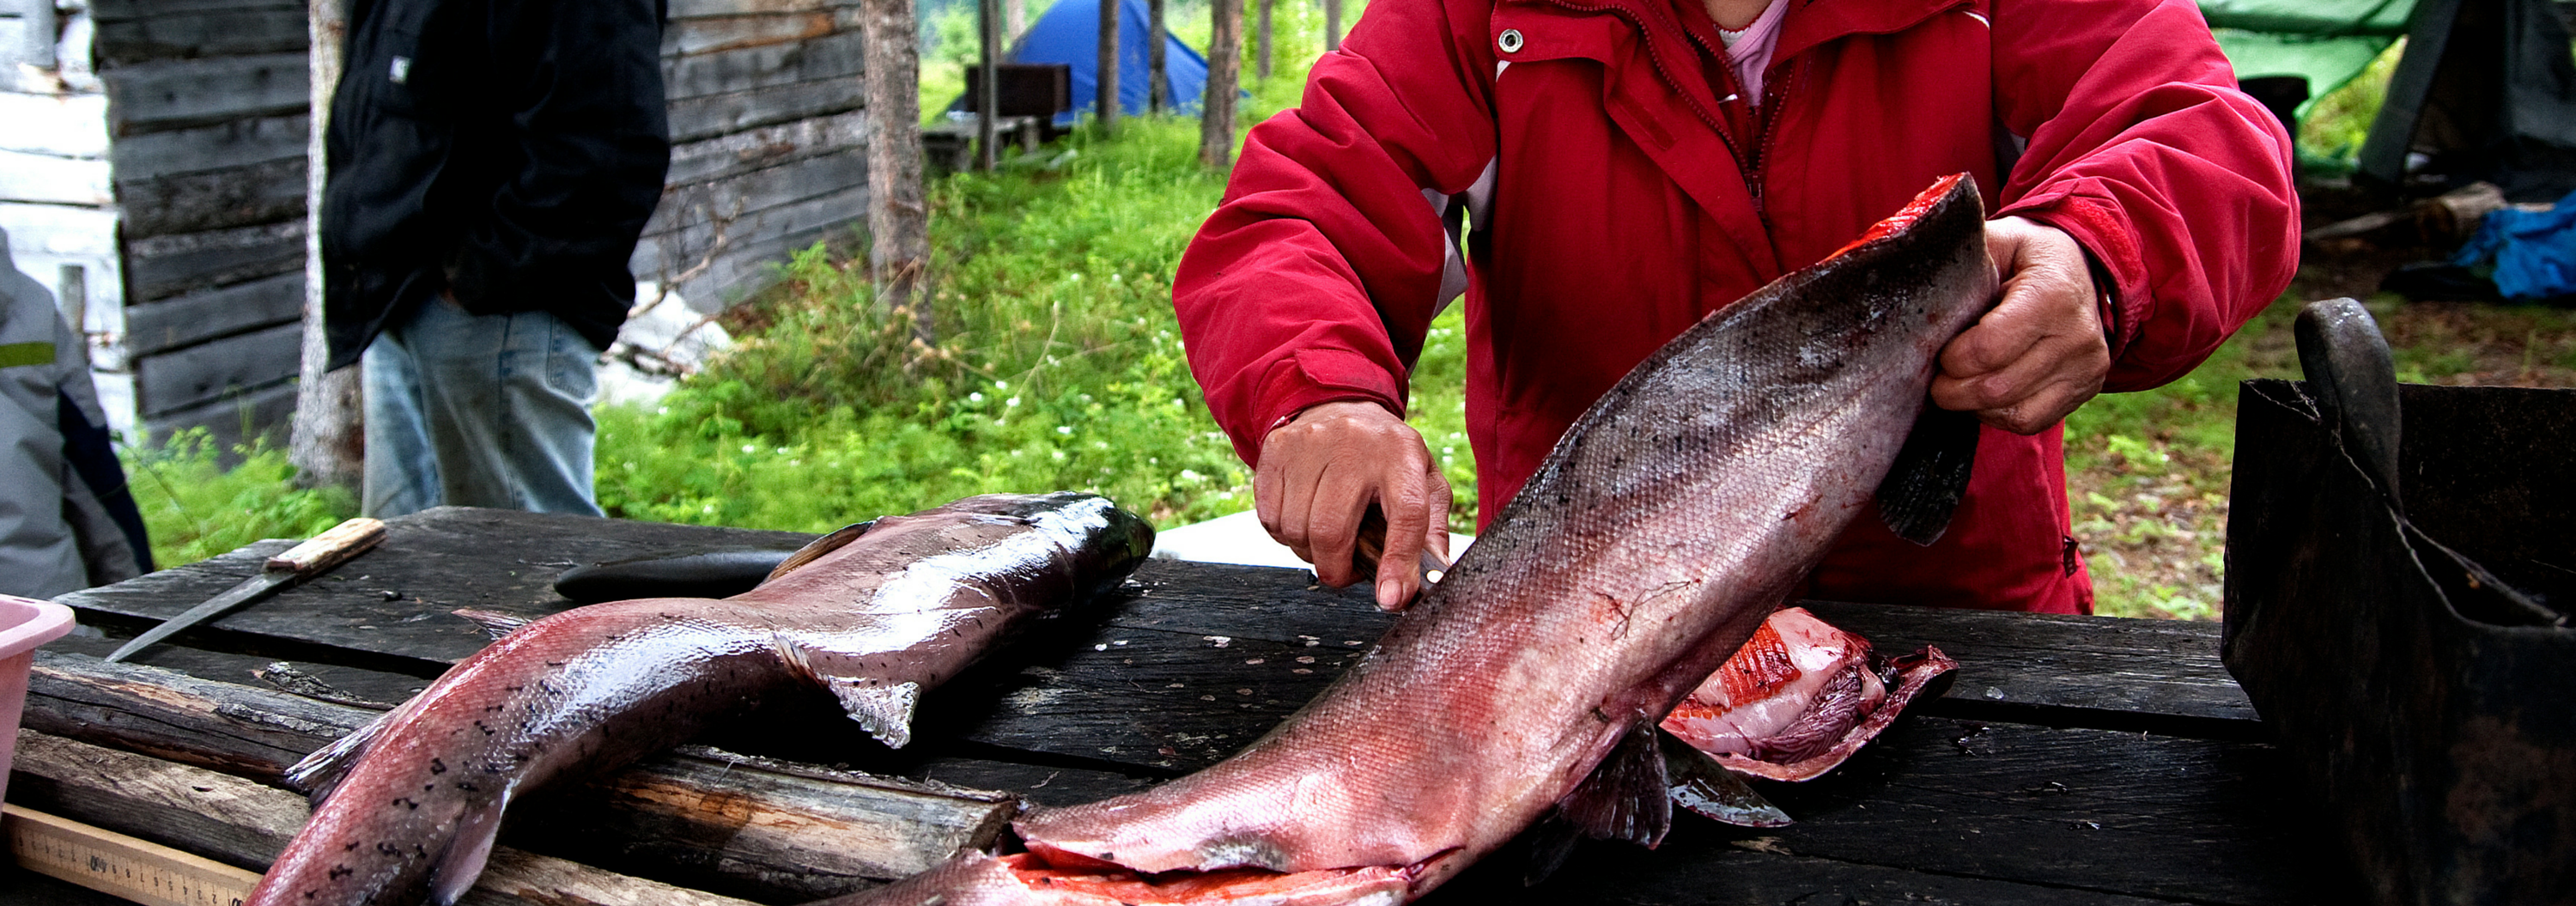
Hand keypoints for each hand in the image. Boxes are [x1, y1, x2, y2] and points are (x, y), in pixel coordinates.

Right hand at [1255, 401, 1452, 610]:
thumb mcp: (1423, 481)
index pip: (1407, 514)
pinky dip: (1284, 534)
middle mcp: (1355, 445)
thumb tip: (1432, 578)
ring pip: (1296, 529)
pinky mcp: (1277, 450)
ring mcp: (1310, 445)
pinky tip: (1302, 518)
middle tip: (1343, 572)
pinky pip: (1270, 518)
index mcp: (1402, 456)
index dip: (1398, 562)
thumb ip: (1431, 531)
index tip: (1390, 599)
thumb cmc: (1387, 455)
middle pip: (1332, 530)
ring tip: (1325, 540)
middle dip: (1335, 569)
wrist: (1341, 404)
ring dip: (1308, 552)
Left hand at [1930, 216, 2112, 434]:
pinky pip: (2030, 421)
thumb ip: (1963, 257)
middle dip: (1953, 389)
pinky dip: (1997, 414)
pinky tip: (1984, 395)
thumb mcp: (1998, 239)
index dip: (1952, 357)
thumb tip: (1913, 272)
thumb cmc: (2025, 255)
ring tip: (1958, 385)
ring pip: (2012, 411)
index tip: (1940, 350)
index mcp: (2052, 293)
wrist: (2082, 270)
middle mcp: (2076, 336)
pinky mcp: (2085, 389)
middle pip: (1995, 387)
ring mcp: (2085, 367)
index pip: (1987, 349)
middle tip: (1937, 378)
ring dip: (1972, 405)